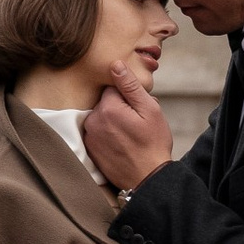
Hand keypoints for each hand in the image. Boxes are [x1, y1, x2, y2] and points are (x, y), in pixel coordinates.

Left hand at [82, 71, 170, 192]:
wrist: (147, 179)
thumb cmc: (153, 143)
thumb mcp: (149, 110)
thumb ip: (130, 86)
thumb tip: (115, 64)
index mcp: (107, 108)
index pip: (113, 88)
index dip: (129, 97)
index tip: (138, 110)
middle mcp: (93, 120)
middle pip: (106, 103)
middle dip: (121, 109)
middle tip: (137, 125)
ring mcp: (89, 137)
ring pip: (102, 118)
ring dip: (113, 123)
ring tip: (130, 137)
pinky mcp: (90, 150)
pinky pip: (98, 134)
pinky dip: (108, 137)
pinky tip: (121, 146)